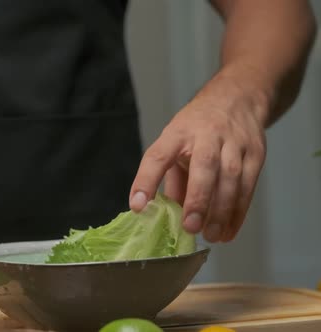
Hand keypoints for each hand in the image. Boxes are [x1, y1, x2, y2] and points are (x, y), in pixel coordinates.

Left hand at [129, 71, 266, 242]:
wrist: (238, 98)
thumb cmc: (198, 127)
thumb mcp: (176, 143)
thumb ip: (171, 178)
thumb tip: (163, 214)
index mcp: (177, 133)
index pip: (158, 155)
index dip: (146, 181)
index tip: (138, 206)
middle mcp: (206, 135)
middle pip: (204, 166)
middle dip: (198, 199)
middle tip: (190, 227)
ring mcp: (234, 143)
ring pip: (231, 178)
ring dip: (221, 211)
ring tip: (211, 235)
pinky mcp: (255, 153)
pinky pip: (249, 186)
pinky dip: (238, 212)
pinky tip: (228, 231)